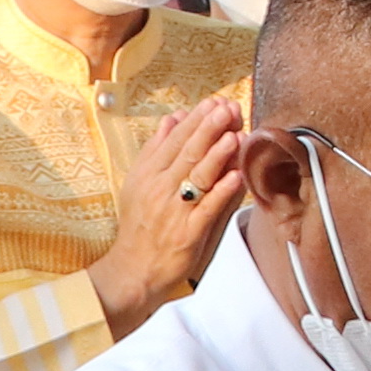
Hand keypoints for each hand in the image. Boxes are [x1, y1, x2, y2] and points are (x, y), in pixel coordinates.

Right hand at [88, 89, 255, 333]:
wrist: (133, 269)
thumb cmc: (140, 225)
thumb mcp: (139, 182)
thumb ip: (157, 149)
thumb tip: (173, 118)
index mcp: (149, 173)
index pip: (175, 140)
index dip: (196, 120)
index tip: (214, 102)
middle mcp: (160, 189)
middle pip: (187, 153)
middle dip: (209, 129)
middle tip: (227, 109)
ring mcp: (174, 211)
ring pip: (197, 177)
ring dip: (217, 155)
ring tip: (235, 136)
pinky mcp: (187, 234)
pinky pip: (207, 210)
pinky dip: (222, 192)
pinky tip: (237, 177)